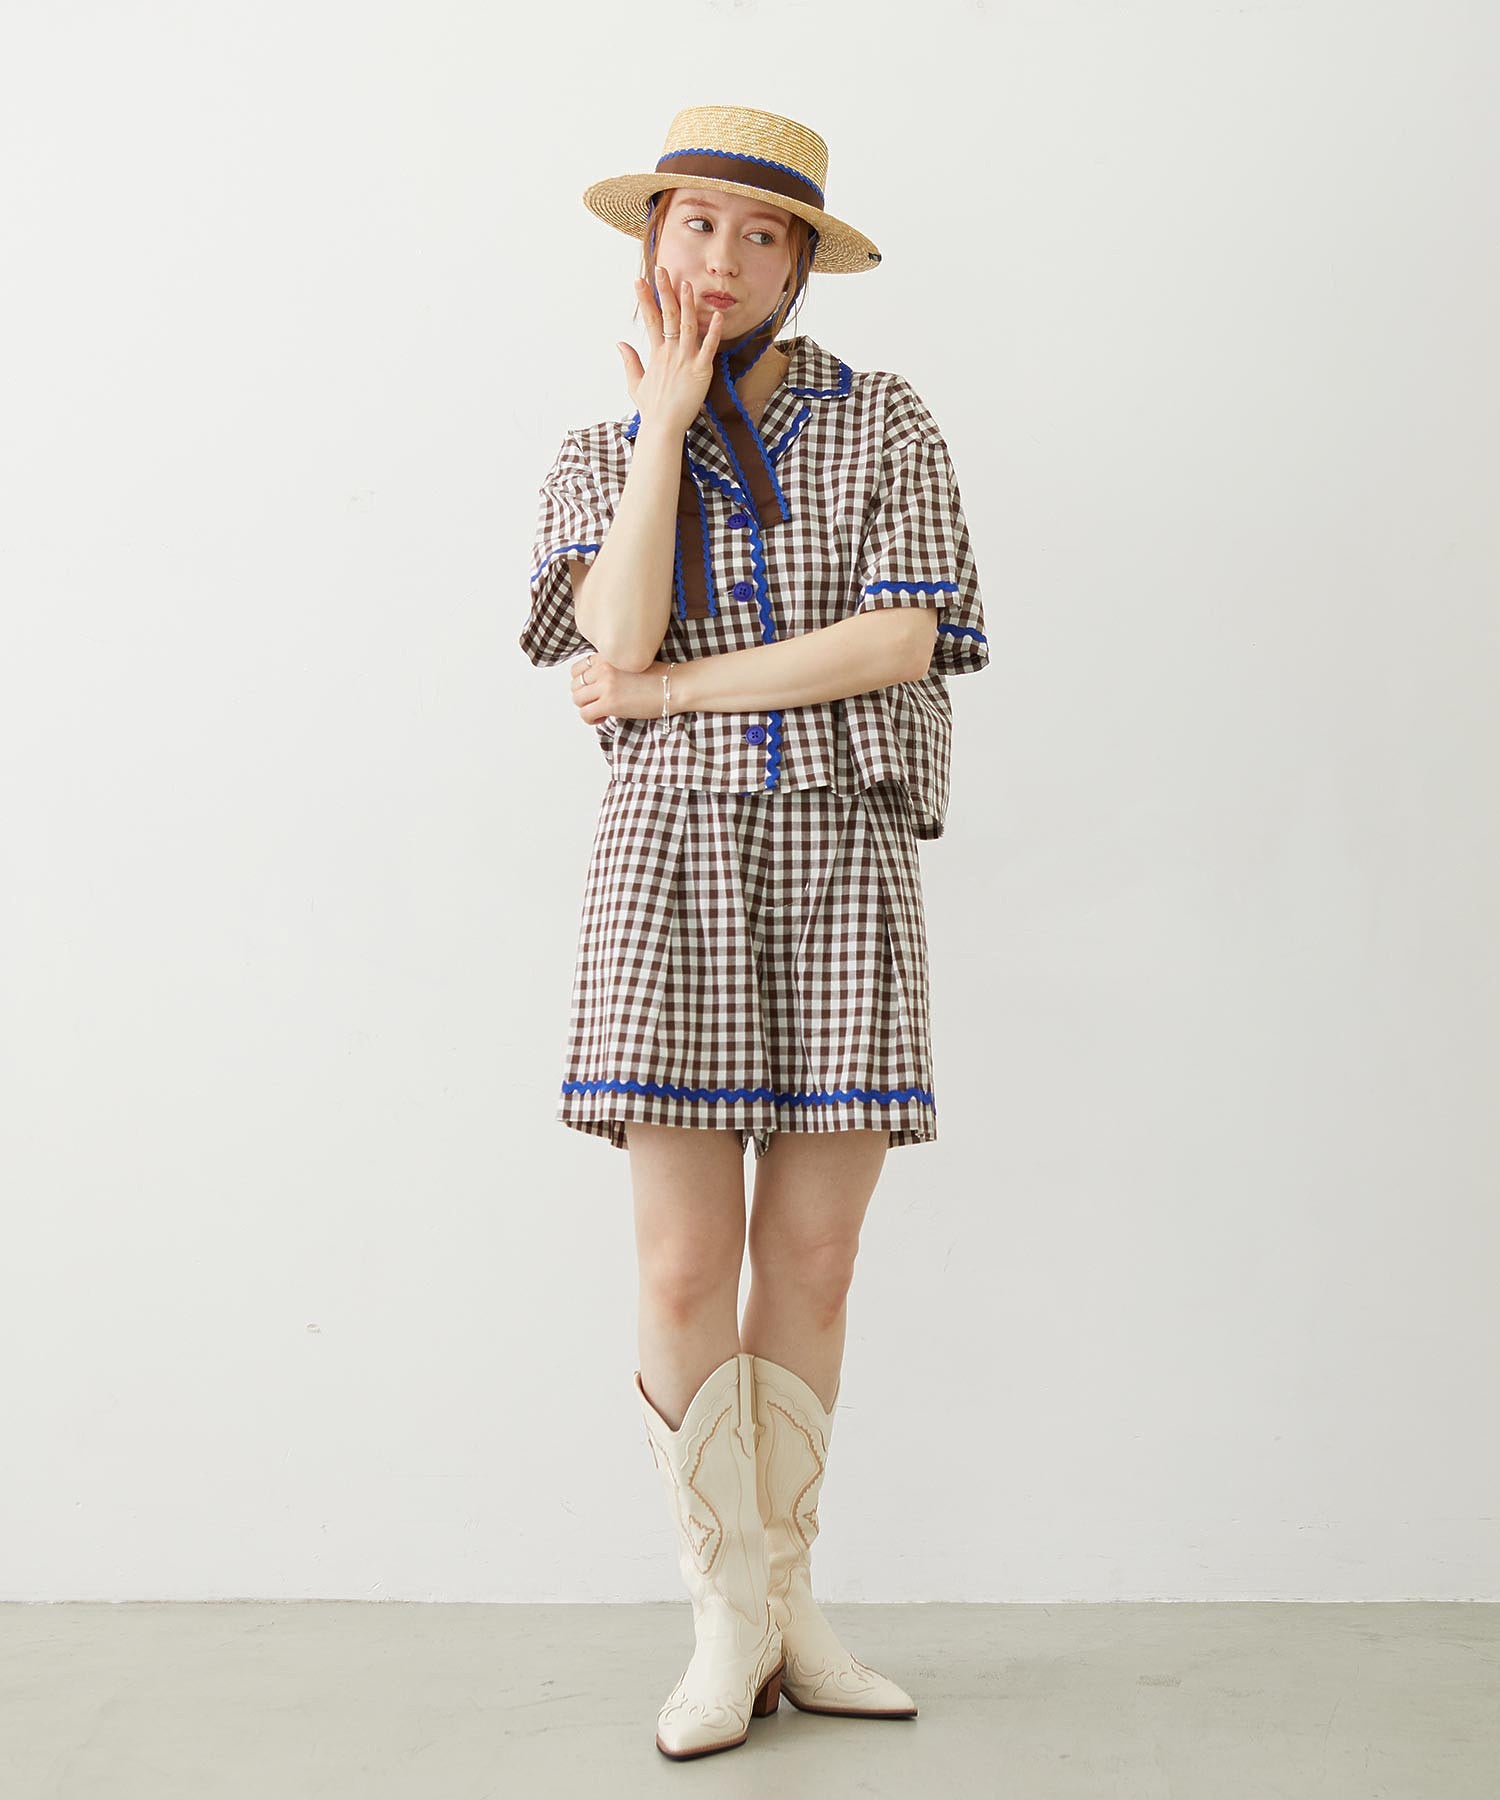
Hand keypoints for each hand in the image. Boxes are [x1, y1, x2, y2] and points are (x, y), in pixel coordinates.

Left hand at [569, 652, 672, 725]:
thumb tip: (596, 684)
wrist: (674, 685)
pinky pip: (585, 714)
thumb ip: (611, 667)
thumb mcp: (630, 662)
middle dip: (583, 696)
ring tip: (601, 711)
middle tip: (597, 703)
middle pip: (575, 684)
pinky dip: (591, 719)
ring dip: (587, 707)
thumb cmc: (659, 677)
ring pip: (577, 699)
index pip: (578, 668)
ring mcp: (605, 685)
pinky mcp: (609, 702)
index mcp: (607, 656)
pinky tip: (604, 718)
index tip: (593, 690)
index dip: (582, 682)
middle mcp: (603, 668)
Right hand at [615, 262, 725, 434]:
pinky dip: (714, 331)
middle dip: (664, 290)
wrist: (663, 427)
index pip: (649, 319)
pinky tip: (718, 314)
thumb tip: (619, 343)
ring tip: (687, 283)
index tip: (639, 280)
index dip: (644, 298)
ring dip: (688, 303)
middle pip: (668, 315)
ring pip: (688, 325)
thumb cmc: (651, 408)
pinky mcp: (701, 371)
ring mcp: (685, 360)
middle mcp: (670, 352)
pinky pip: (708, 347)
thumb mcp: (635, 383)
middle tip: (662, 269)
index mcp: (656, 353)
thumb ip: (629, 361)